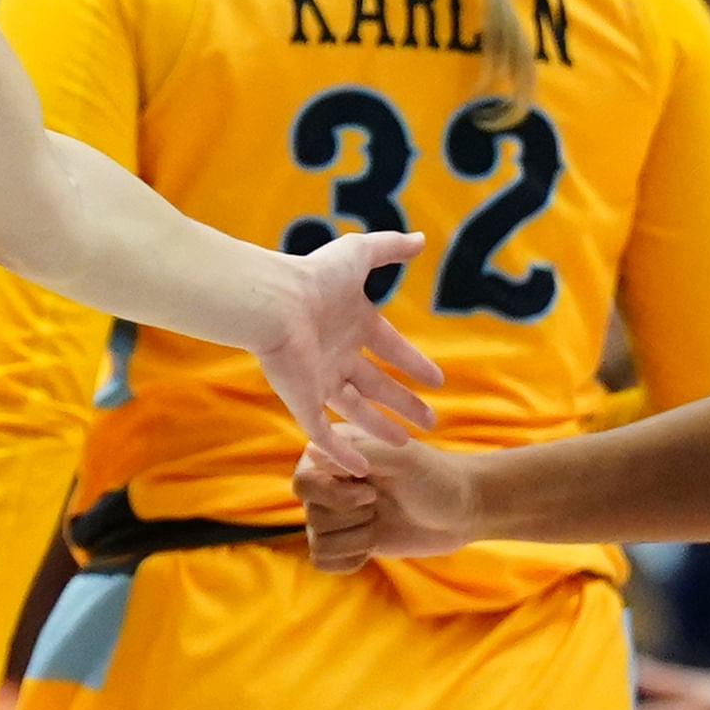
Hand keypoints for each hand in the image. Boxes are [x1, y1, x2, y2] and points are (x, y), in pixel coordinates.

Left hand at [253, 231, 441, 475]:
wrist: (271, 304)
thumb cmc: (313, 277)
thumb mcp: (359, 255)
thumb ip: (390, 248)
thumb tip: (422, 239)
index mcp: (353, 324)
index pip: (391, 348)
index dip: (414, 363)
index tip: (438, 380)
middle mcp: (338, 355)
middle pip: (378, 385)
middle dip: (404, 403)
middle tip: (431, 422)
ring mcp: (320, 380)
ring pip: (356, 411)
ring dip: (380, 428)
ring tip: (407, 443)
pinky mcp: (303, 401)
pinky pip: (324, 433)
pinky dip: (343, 451)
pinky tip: (362, 469)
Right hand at [292, 421, 478, 571]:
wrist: (463, 510)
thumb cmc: (437, 477)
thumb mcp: (404, 459)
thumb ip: (360, 453)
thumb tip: (310, 452)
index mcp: (337, 454)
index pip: (304, 482)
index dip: (334, 495)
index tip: (372, 493)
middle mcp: (330, 482)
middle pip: (311, 515)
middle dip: (352, 517)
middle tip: (380, 505)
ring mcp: (338, 514)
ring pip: (317, 541)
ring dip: (356, 539)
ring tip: (380, 523)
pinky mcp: (348, 541)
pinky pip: (323, 560)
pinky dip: (350, 559)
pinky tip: (373, 546)